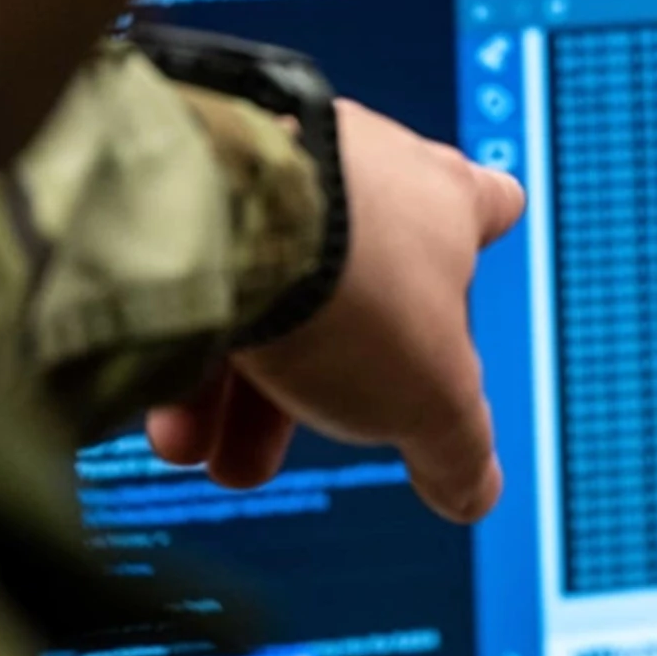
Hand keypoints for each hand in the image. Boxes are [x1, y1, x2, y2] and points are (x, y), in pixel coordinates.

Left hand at [146, 99, 525, 521]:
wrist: (223, 219)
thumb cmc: (349, 283)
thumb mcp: (432, 398)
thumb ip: (457, 446)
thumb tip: (473, 490)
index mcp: (444, 204)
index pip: (489, 203)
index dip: (481, 241)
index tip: (459, 284)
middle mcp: (363, 172)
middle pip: (361, 281)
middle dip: (325, 375)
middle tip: (292, 439)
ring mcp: (278, 165)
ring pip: (267, 285)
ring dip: (242, 378)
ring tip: (203, 448)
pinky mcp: (198, 175)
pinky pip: (200, 268)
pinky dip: (189, 338)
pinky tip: (167, 411)